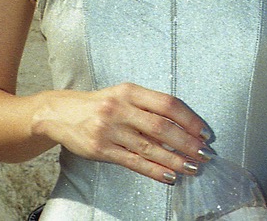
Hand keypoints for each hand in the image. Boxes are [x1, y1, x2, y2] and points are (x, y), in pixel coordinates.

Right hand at [34, 83, 210, 183]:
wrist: (60, 114)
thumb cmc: (99, 104)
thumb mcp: (123, 96)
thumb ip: (148, 108)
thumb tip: (183, 129)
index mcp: (130, 91)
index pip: (167, 104)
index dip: (190, 119)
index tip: (205, 133)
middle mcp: (120, 108)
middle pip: (161, 127)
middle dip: (187, 142)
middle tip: (204, 154)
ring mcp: (109, 130)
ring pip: (150, 148)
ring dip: (175, 160)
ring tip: (193, 168)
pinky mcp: (101, 149)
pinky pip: (134, 162)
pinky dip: (155, 170)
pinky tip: (170, 176)